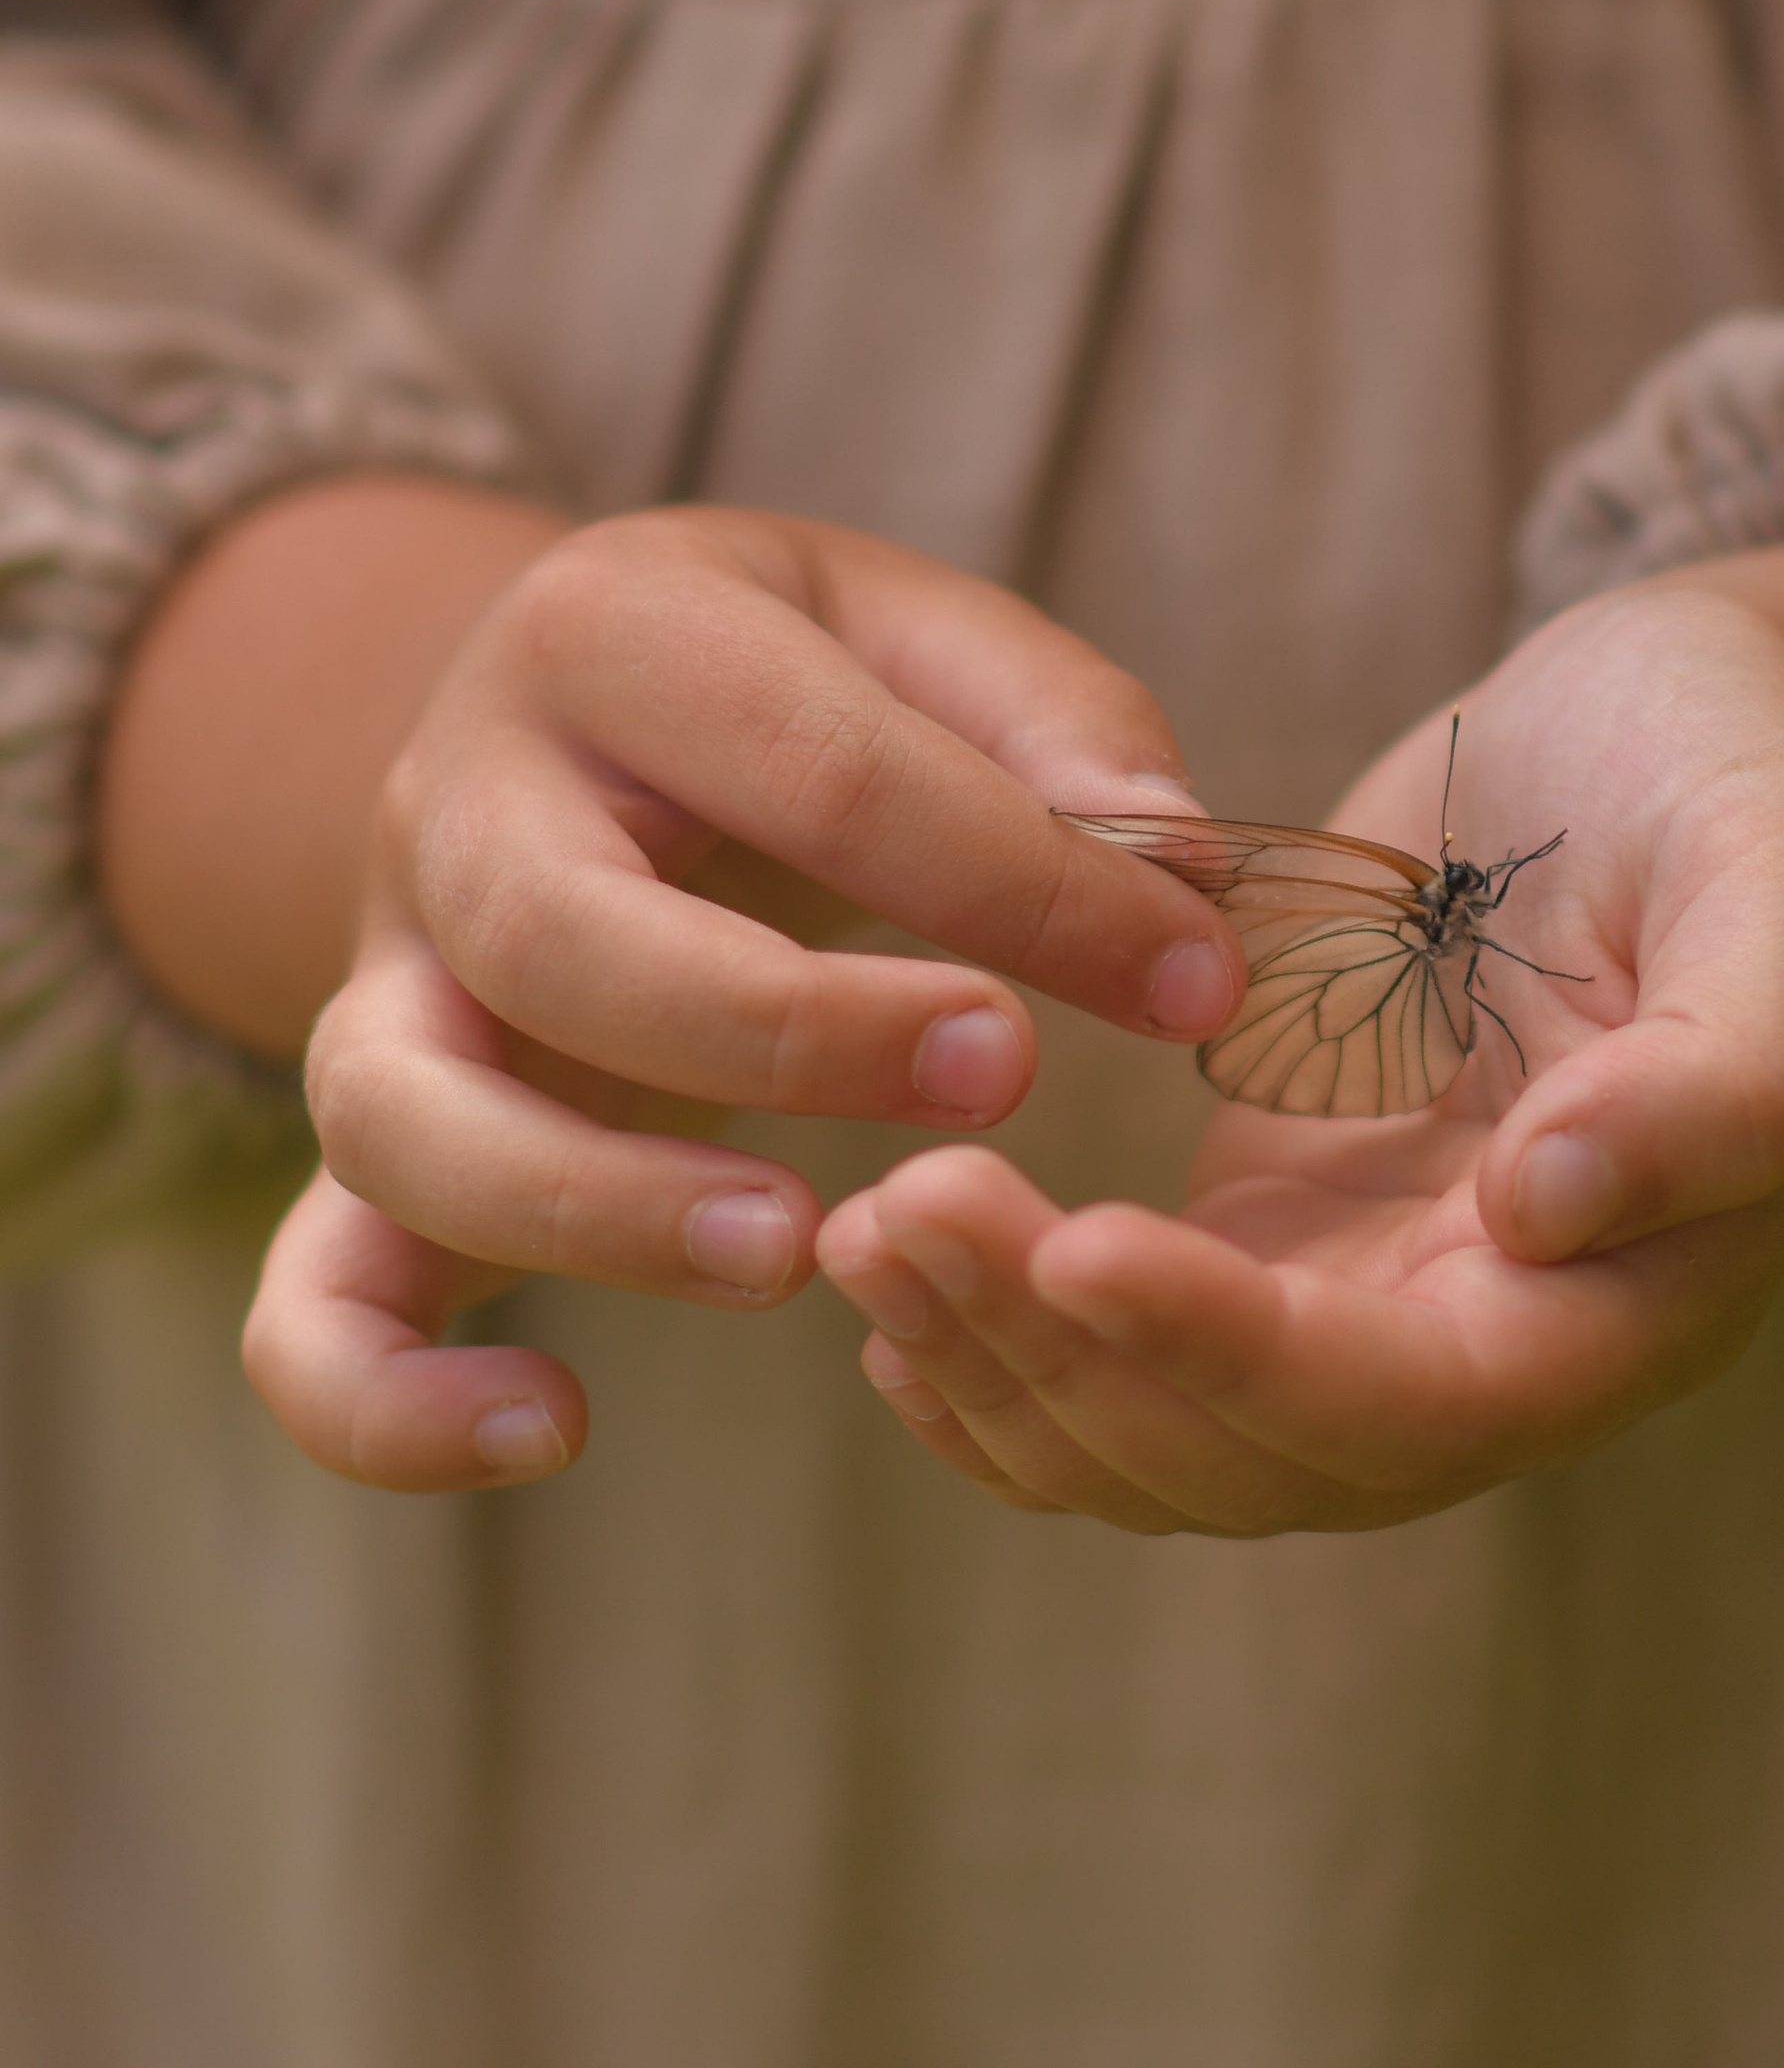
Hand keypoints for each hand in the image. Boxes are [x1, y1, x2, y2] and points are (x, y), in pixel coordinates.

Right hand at [231, 504, 1240, 1488]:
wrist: (571, 709)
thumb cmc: (788, 685)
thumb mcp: (915, 635)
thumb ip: (1057, 727)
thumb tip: (1178, 870)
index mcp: (612, 635)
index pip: (813, 762)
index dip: (1021, 883)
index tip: (1192, 978)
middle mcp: (456, 805)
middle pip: (559, 934)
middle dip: (790, 1027)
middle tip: (1001, 1075)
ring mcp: (385, 985)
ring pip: (403, 1113)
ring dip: (594, 1205)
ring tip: (793, 1252)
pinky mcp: (370, 1148)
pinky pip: (306, 1298)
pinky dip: (382, 1396)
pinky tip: (547, 1432)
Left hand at [818, 542, 1783, 1535]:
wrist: (1674, 730)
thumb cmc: (1749, 781)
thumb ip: (1727, 1071)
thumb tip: (1549, 1215)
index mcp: (1643, 1298)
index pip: (1418, 1400)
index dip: (1237, 1353)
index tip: (1075, 1246)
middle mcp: (1506, 1351)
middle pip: (1262, 1455)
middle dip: (1069, 1358)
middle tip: (900, 1204)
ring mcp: (1381, 1309)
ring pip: (1169, 1439)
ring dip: (1006, 1365)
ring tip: (865, 1226)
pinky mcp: (1286, 1248)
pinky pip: (1131, 1369)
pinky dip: (1004, 1360)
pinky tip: (888, 1299)